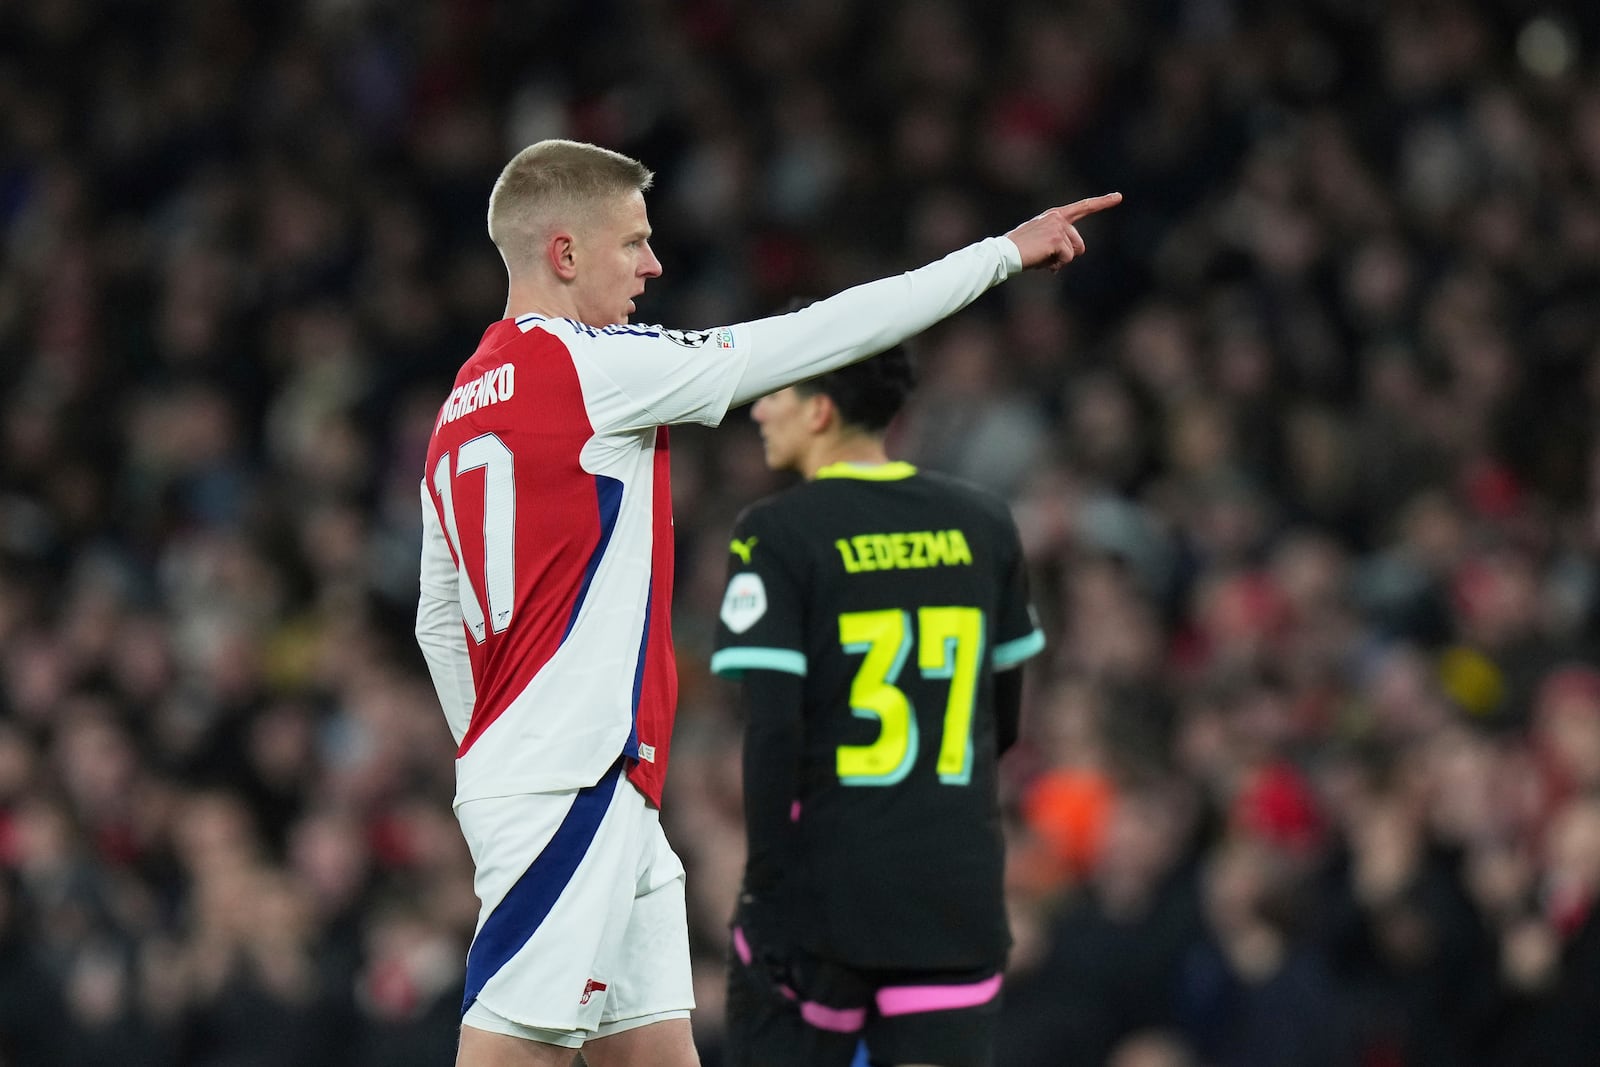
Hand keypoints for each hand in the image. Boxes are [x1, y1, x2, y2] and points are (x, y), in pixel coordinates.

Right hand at [1005, 192, 1122, 270]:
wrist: (1005, 253)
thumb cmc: (1022, 251)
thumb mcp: (1043, 244)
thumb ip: (1059, 245)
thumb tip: (1069, 257)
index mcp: (1055, 215)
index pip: (1083, 207)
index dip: (1102, 202)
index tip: (1119, 197)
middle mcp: (1058, 217)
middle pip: (1080, 245)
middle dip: (1067, 257)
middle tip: (1045, 257)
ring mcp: (1058, 227)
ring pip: (1073, 253)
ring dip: (1059, 261)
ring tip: (1040, 257)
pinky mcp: (1057, 238)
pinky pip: (1066, 259)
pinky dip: (1055, 264)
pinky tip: (1041, 260)